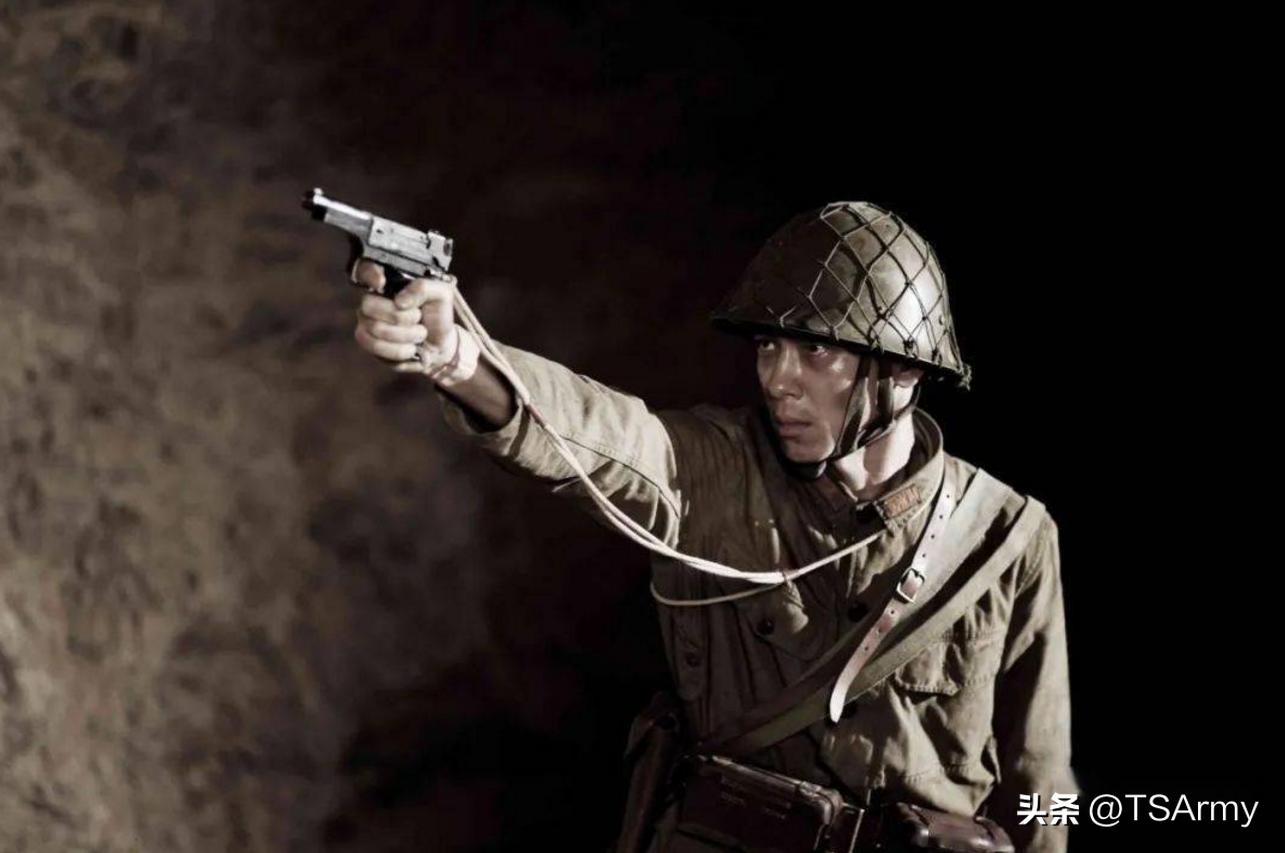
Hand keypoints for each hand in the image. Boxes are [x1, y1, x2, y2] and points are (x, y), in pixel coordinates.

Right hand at [352, 260, 465, 378]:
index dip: (370, 274)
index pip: (366, 270)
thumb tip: (400, 300)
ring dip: (405, 335)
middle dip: (400, 316)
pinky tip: (410, 347)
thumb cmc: (437, 315)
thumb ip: (424, 288)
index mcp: (389, 282)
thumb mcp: (441, 295)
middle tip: (418, 318)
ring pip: (375, 328)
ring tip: (419, 333)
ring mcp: (366, 321)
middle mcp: (372, 299)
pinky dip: (400, 350)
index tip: (381, 282)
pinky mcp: (368, 342)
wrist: (440, 343)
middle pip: (368, 305)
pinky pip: (376, 346)